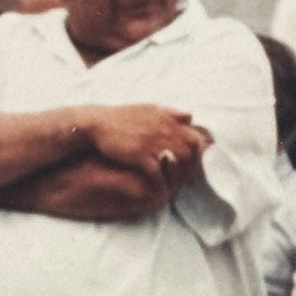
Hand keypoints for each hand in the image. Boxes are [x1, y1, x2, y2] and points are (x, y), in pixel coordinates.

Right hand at [85, 104, 209, 176]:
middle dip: (192, 166)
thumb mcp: (149, 108)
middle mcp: (164, 129)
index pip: (196, 137)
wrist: (97, 124)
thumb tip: (190, 115)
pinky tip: (160, 186)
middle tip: (189, 178)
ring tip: (177, 183)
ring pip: (178, 163)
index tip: (195, 162)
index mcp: (168, 119)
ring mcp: (152, 143)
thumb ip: (171, 112)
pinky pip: (158, 172)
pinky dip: (161, 181)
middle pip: (190, 152)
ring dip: (179, 175)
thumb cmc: (123, 118)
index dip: (199, 152)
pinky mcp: (140, 155)